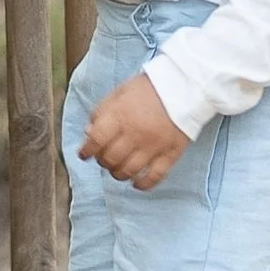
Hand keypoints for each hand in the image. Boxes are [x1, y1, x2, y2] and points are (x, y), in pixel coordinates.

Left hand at [79, 75, 190, 190]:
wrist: (185, 86)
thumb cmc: (149, 89)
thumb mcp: (119, 92)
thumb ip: (101, 112)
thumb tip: (89, 133)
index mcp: (120, 115)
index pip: (96, 140)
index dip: (86, 150)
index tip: (84, 154)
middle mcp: (135, 133)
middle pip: (110, 159)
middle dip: (103, 161)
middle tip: (105, 158)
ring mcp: (153, 146)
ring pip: (128, 171)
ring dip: (118, 174)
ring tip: (118, 169)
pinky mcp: (170, 154)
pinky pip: (154, 176)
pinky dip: (143, 184)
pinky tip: (137, 182)